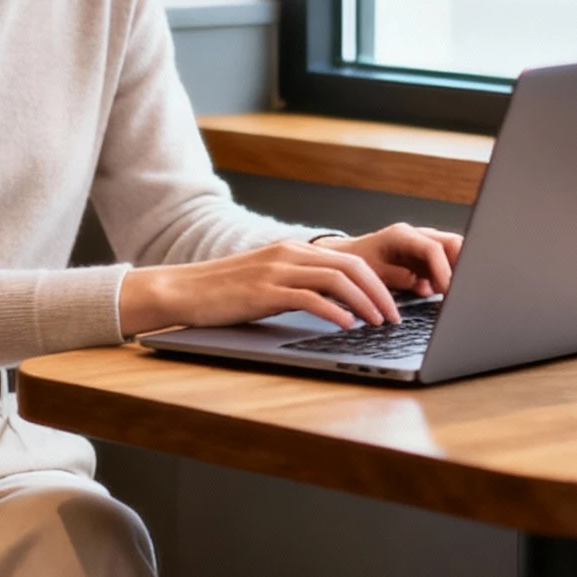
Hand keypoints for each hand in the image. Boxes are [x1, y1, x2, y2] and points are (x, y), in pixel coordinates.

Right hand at [118, 221, 459, 338]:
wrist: (182, 290)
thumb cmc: (223, 295)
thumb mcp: (267, 286)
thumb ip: (299, 289)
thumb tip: (335, 309)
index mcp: (293, 251)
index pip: (348, 260)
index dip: (377, 282)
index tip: (392, 304)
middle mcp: (289, 254)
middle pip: (351, 265)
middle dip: (380, 291)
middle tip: (395, 317)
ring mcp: (277, 270)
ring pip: (337, 278)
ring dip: (364, 302)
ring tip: (379, 322)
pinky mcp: (264, 290)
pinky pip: (310, 297)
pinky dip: (335, 311)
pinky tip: (348, 325)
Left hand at [311, 222, 460, 302]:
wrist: (346, 258)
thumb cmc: (355, 264)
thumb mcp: (372, 273)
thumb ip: (397, 277)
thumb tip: (423, 284)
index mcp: (401, 236)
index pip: (433, 248)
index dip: (444, 270)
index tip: (448, 290)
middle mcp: (416, 235)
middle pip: (453, 243)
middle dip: (459, 266)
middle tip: (456, 291)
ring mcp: (424, 243)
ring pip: (454, 250)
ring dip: (456, 271)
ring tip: (449, 292)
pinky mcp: (427, 255)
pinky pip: (447, 260)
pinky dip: (449, 275)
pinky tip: (441, 290)